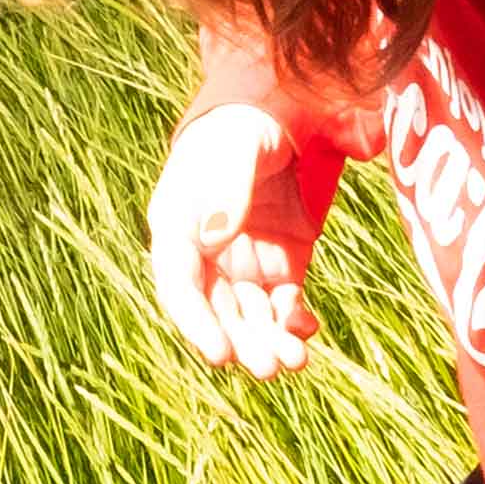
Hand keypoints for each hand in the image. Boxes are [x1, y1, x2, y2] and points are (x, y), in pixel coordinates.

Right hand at [146, 99, 345, 378]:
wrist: (277, 115)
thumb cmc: (241, 130)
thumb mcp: (234, 149)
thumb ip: (225, 188)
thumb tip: (212, 236)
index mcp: (178, 227)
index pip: (179, 285)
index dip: (196, 323)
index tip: (220, 353)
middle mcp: (206, 255)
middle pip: (218, 311)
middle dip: (242, 343)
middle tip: (269, 368)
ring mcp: (243, 262)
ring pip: (251, 316)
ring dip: (268, 341)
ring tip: (293, 362)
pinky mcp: (280, 264)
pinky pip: (282, 305)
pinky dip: (293, 322)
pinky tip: (306, 331)